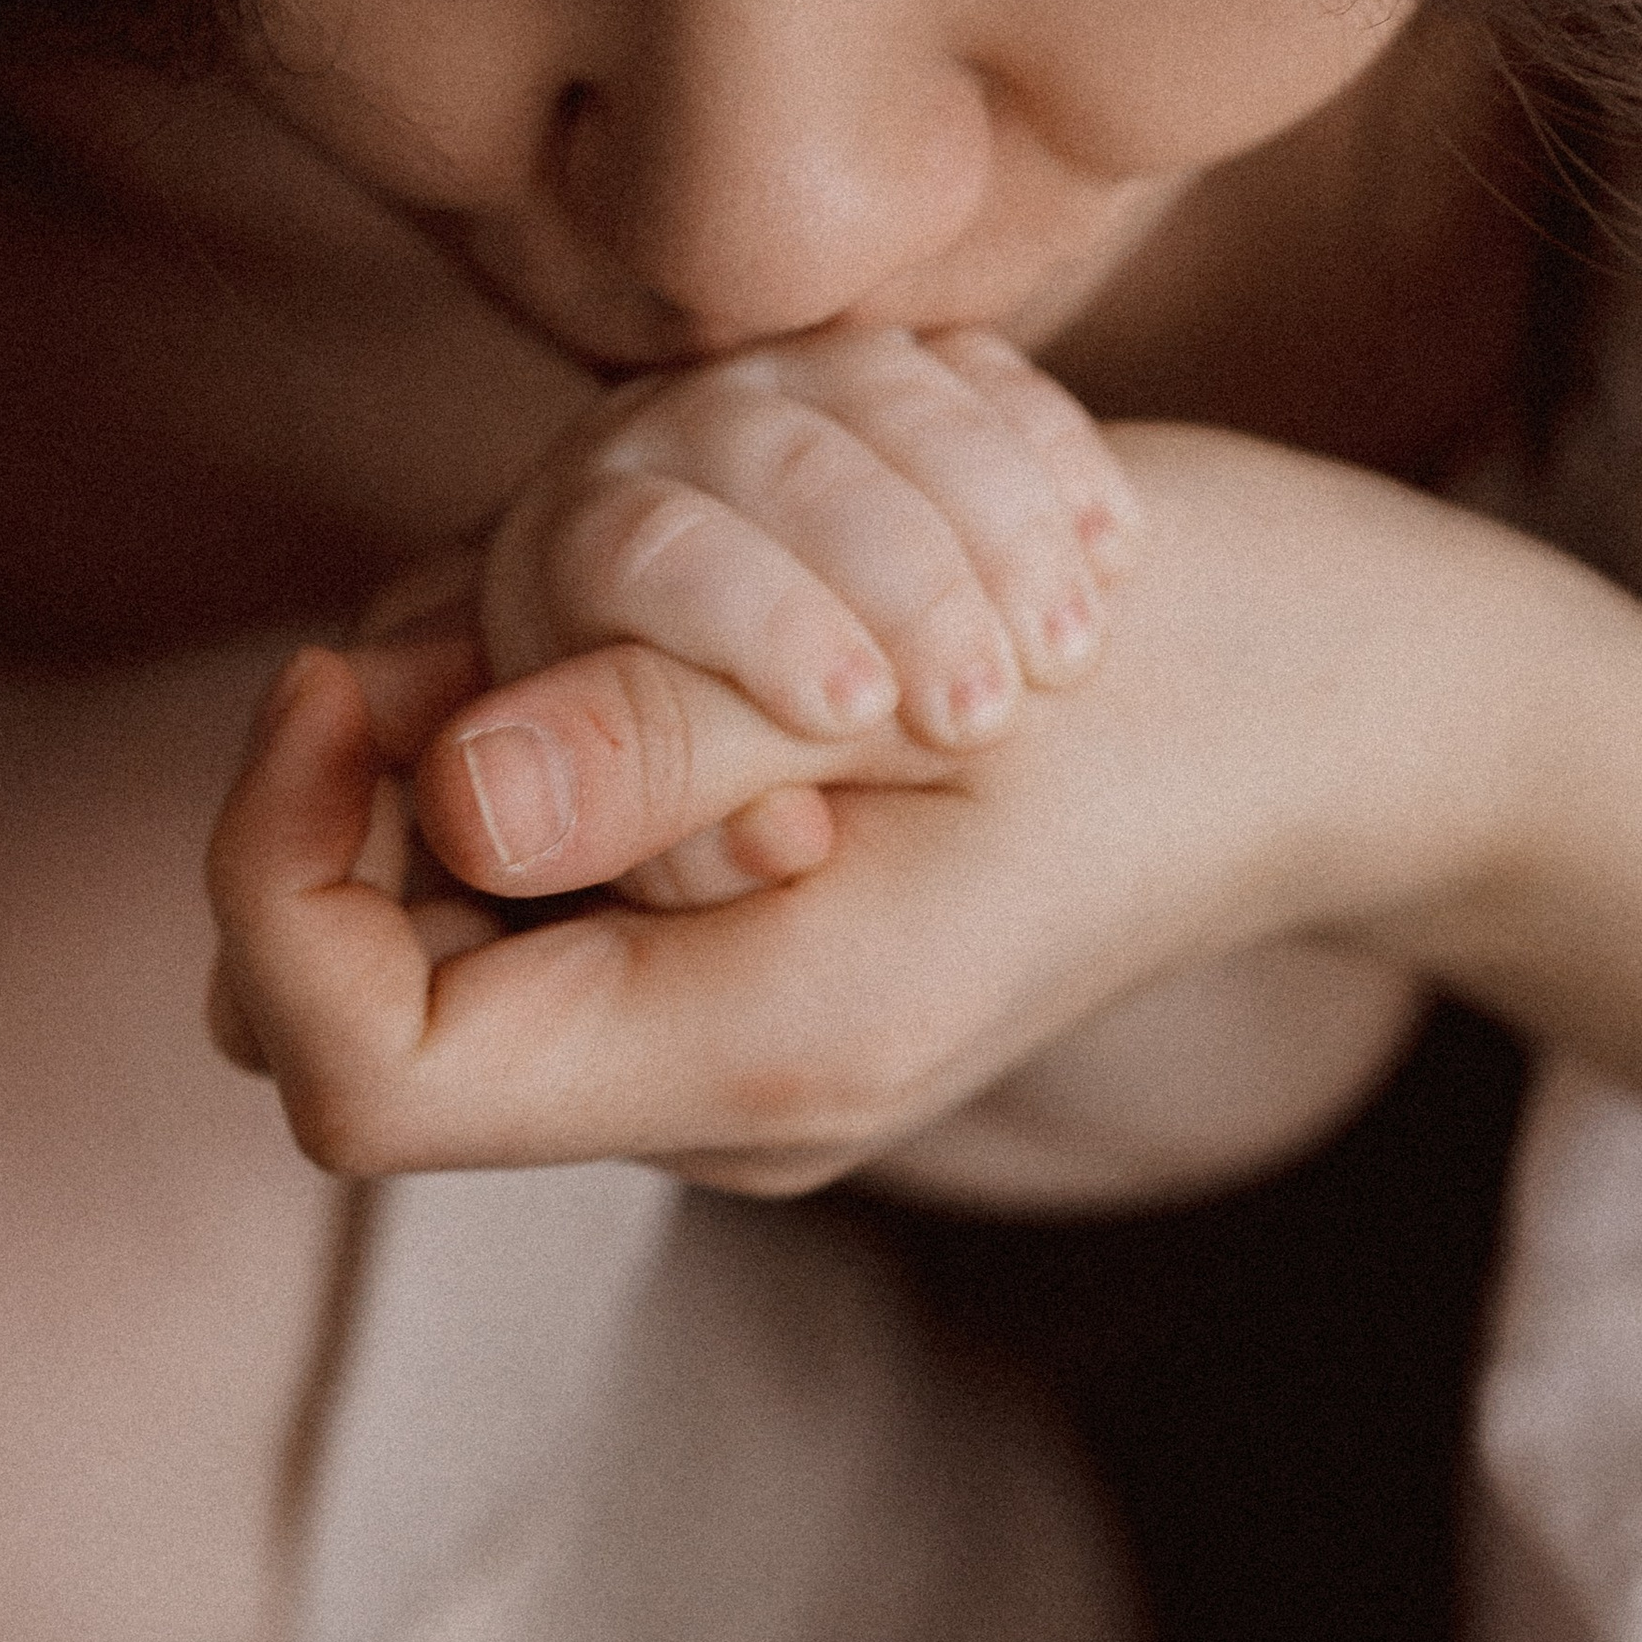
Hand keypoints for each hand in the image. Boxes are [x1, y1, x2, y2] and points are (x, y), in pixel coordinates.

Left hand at [208, 428, 1588, 1190]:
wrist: (1361, 708)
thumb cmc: (1191, 674)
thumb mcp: (941, 688)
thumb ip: (673, 742)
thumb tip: (427, 782)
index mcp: (752, 1055)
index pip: (356, 1063)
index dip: (280, 871)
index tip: (343, 678)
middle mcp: (714, 1073)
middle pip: (378, 964)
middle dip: (401, 762)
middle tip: (564, 593)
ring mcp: (733, 1012)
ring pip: (469, 868)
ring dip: (527, 694)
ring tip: (744, 567)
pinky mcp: (756, 922)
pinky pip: (577, 819)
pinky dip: (609, 690)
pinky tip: (774, 588)